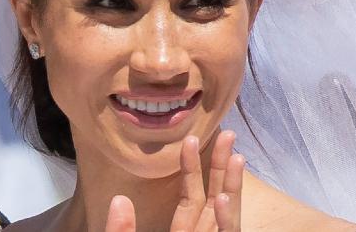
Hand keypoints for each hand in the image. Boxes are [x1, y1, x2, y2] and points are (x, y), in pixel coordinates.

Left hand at [103, 131, 243, 231]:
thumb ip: (122, 230)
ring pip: (224, 215)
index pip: (189, 197)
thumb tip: (119, 200)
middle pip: (213, 198)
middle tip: (228, 133)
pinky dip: (225, 219)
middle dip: (221, 167)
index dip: (191, 167)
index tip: (192, 139)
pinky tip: (222, 198)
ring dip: (231, 186)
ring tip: (237, 156)